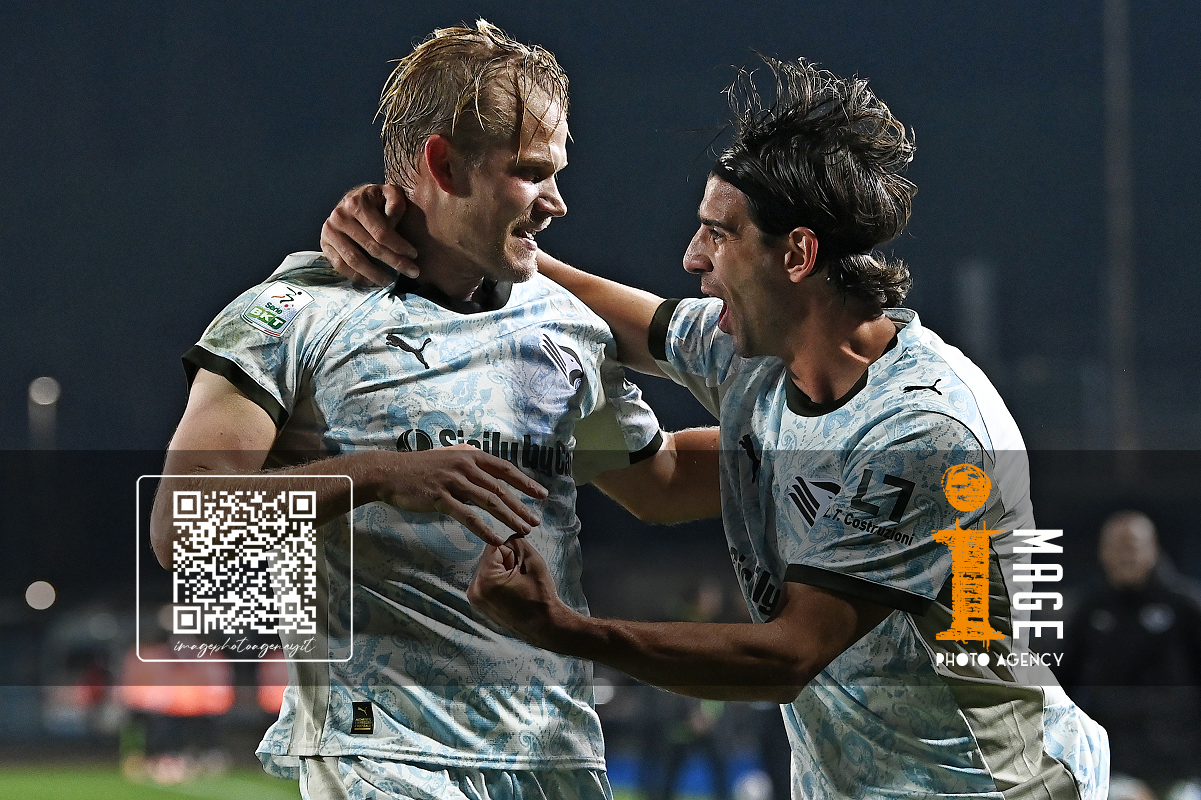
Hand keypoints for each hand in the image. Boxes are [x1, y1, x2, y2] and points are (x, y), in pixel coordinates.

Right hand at [321, 183, 417, 284]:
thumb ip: (395, 201)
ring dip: (375, 275)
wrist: (351, 201)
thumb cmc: (375, 200)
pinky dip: (357, 277)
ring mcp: (330, 232)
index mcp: (356, 204)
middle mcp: (340, 217)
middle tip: (412, 272)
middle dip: (395, 262)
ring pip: (354, 260)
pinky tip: (371, 282)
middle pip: (371, 248)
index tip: (414, 255)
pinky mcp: (324, 244)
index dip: (399, 246)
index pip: (381, 232)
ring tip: (391, 281)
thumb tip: (392, 216)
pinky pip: (340, 266)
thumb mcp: (388, 192)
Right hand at [372, 445, 548, 545]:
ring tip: (523, 530)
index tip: (542, 495)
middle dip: (521, 506)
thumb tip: (483, 461)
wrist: (390, 472)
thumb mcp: (447, 456)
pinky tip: (495, 539)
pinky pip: (468, 515)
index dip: (526, 482)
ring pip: (489, 501)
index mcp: (470, 455)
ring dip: (509, 517)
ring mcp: (453, 481)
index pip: (505, 469)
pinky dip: (483, 528)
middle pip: (501, 488)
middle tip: (536, 521)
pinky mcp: (441, 498)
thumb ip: (467, 458)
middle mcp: (465, 466)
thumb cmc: (419, 466)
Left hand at [468, 536, 566, 646]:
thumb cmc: (541, 596)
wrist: (545, 626)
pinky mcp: (479, 604)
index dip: (513, 554)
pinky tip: (513, 594)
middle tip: (521, 581)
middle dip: (506, 563)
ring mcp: (475, 599)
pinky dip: (500, 581)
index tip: (521, 571)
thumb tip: (507, 535)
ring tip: (517, 588)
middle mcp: (474, 590)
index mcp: (485, 579)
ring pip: (489, 568)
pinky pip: (488, 581)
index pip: (495, 546)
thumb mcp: (532, 560)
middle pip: (489, 557)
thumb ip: (517, 541)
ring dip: (504, 572)